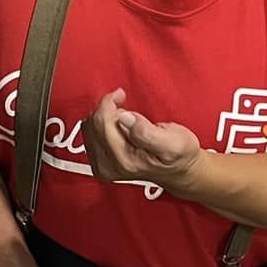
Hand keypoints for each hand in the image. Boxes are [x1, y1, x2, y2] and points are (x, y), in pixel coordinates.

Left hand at [86, 89, 203, 192]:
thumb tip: (124, 118)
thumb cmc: (178, 156)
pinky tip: (117, 127)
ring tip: (125, 119)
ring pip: (89, 127)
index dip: (110, 102)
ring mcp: (102, 166)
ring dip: (105, 116)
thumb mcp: (174, 142)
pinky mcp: (99, 164)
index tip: (121, 95)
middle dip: (108, 109)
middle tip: (127, 109)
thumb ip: (146, 131)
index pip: (102, 122)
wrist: (177, 172)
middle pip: (93, 123)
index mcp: (125, 160)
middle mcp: (109, 166)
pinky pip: (90, 134)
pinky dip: (101, 124)